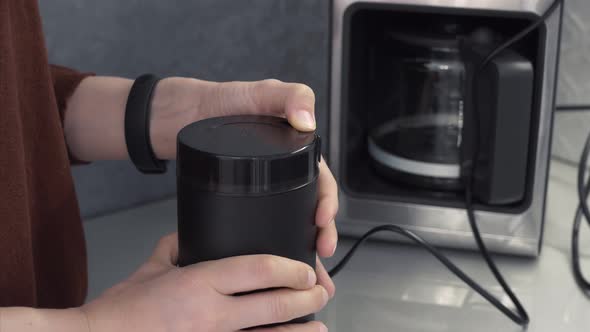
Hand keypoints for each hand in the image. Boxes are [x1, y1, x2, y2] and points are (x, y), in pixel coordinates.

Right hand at [81, 234, 328, 331]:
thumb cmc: (122, 312)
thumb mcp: (150, 269)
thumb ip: (174, 248)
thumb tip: (191, 235)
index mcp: (198, 283)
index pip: (258, 269)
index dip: (290, 269)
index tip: (305, 269)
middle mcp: (211, 314)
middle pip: (274, 304)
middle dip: (306, 298)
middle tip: (320, 292)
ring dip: (299, 330)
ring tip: (319, 325)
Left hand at [150, 78, 338, 296]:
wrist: (174, 116)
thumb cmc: (216, 101)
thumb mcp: (257, 93)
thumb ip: (286, 96)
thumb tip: (308, 120)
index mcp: (294, 143)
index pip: (321, 176)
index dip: (327, 200)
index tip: (322, 220)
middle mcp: (282, 163)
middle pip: (310, 202)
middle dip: (320, 230)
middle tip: (320, 252)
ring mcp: (261, 179)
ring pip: (290, 214)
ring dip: (302, 240)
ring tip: (305, 262)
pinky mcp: (241, 191)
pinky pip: (263, 217)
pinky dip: (272, 238)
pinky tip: (275, 255)